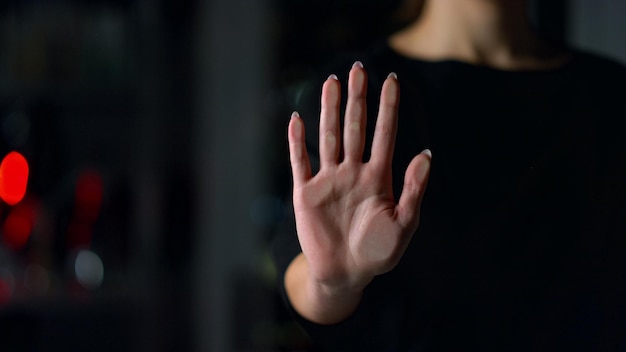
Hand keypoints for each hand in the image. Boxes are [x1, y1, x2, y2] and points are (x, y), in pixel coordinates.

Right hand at [288, 62, 431, 296]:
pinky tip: (296, 119)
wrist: (346, 274)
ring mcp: (329, 180)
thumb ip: (413, 189)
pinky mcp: (306, 193)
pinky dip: (296, 142)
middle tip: (358, 69)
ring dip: (329, 111)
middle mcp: (353, 172)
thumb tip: (426, 154)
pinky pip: (300, 162)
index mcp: (378, 177)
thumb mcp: (404, 224)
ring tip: (331, 83)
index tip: (392, 80)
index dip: (388, 107)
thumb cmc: (378, 252)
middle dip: (357, 99)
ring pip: (329, 137)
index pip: (384, 134)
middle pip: (355, 128)